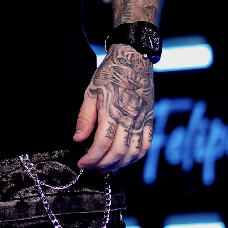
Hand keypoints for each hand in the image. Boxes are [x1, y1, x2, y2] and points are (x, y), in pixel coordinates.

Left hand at [73, 44, 154, 171]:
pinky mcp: (149, 120)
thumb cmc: (111, 74)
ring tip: (106, 166)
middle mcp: (129, 119)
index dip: (91, 158)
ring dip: (119, 164)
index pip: (102, 144)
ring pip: (133, 153)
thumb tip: (78, 138)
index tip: (82, 163)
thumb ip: (84, 118)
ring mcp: (141, 120)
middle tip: (91, 167)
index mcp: (112, 112)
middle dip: (102, 164)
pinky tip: (125, 159)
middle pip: (118, 152)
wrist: (133, 60)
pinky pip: (146, 145)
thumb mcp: (90, 92)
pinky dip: (136, 157)